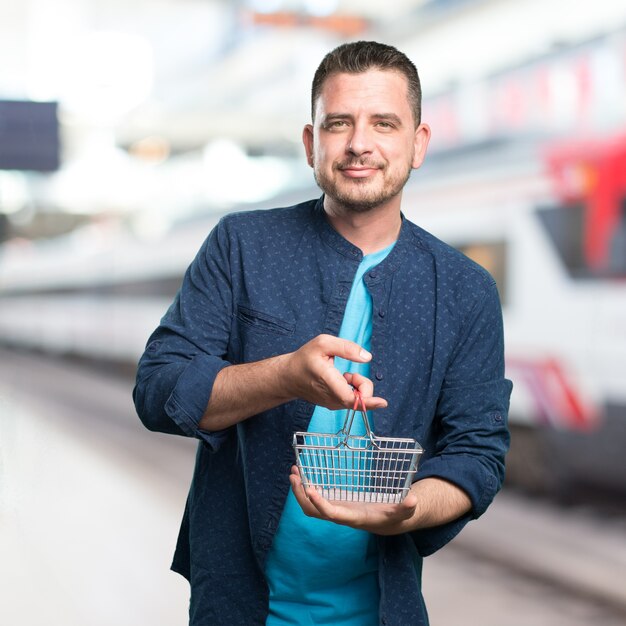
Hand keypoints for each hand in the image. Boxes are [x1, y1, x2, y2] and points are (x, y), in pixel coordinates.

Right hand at [284, 334, 386, 410]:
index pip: (349, 397)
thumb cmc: (305, 358)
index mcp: (327, 379)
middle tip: (350, 373)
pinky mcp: (333, 406)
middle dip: (363, 384)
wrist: (289, 376)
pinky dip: (352, 390)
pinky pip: (352, 401)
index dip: (368, 401)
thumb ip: (347, 348)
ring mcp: (331, 404)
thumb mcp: (323, 343)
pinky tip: (340, 382)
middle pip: (358, 397)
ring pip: (356, 399)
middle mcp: (330, 397)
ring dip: (357, 386)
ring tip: (342, 375)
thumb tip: (367, 357)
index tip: (383, 402)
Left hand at [289, 466, 418, 534]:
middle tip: (294, 475)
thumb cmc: (394, 516)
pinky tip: (304, 476)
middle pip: (313, 512)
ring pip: (311, 507)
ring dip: (300, 491)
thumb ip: (407, 507)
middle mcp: (341, 516)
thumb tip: (413, 500)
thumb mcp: (402, 512)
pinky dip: (307, 489)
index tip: (310, 489)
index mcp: (353, 517)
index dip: (320, 503)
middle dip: (301, 496)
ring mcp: (336, 511)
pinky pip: (316, 500)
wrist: (388, 523)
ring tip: (294, 472)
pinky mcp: (336, 504)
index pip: (332, 514)